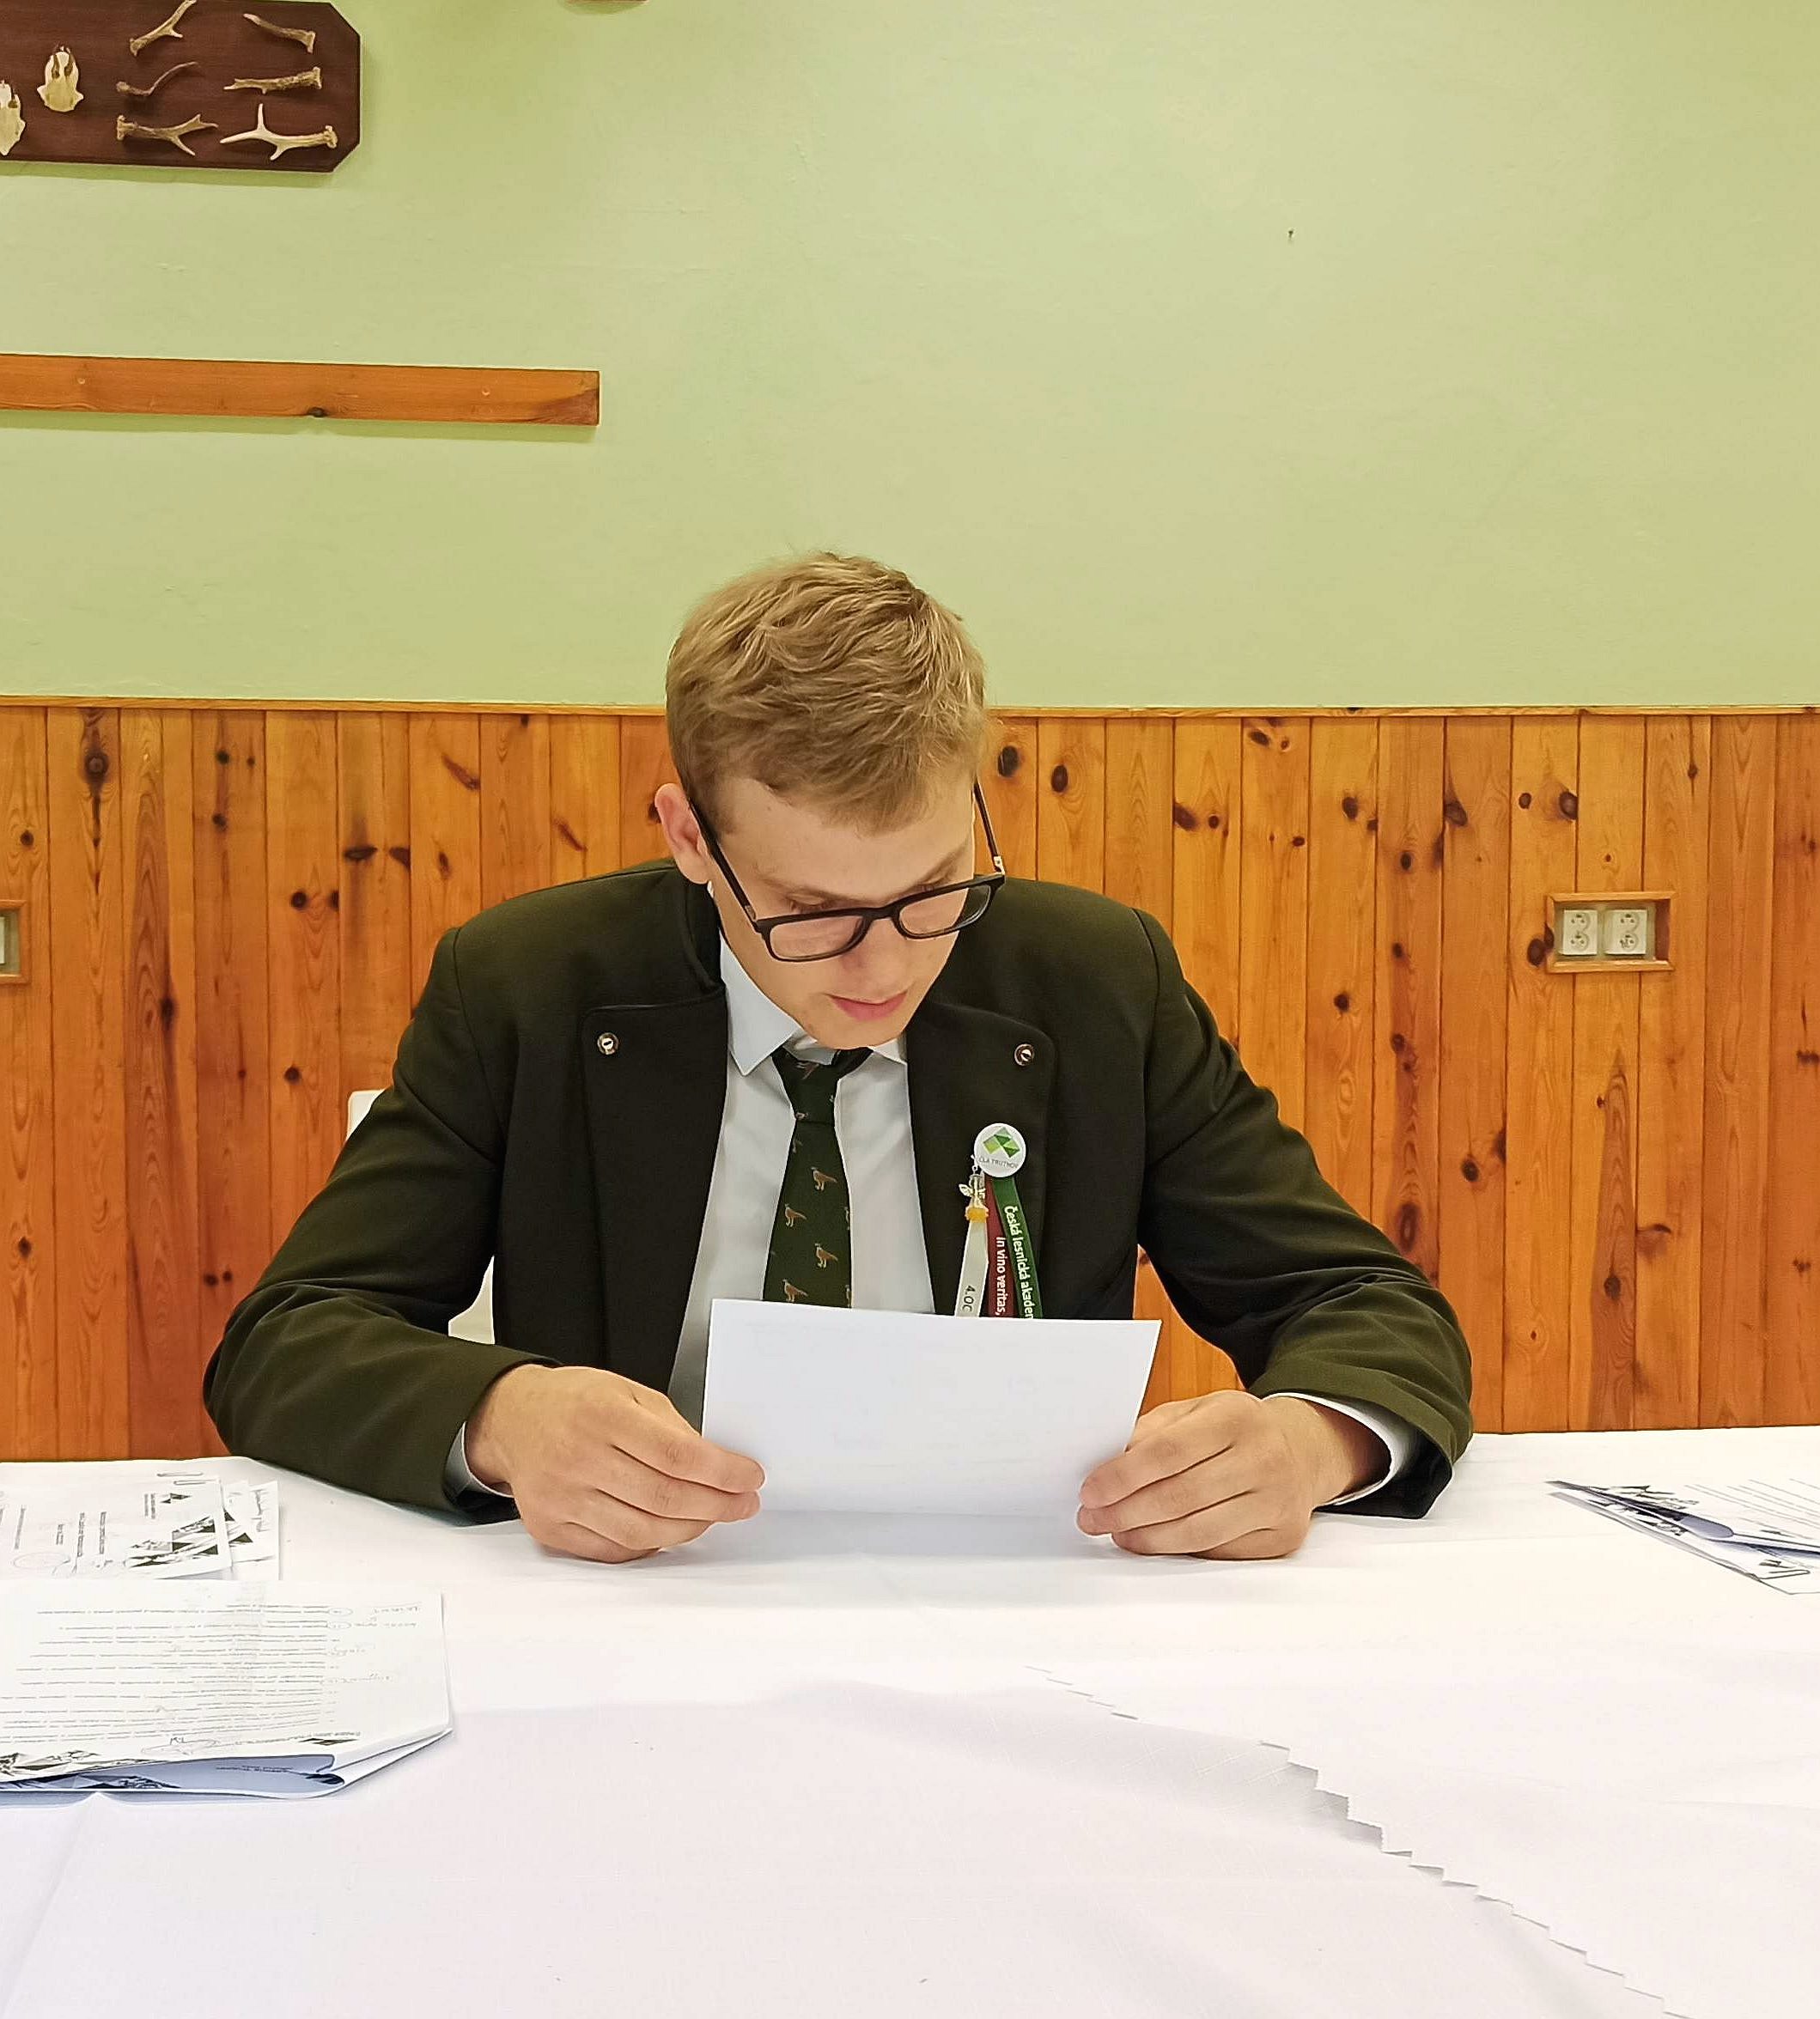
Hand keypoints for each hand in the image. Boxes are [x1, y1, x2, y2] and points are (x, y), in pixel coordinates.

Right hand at [465, 1365, 764, 1563]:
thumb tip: (717, 1466)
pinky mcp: (551, 1528)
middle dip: (716, 1505)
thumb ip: (672, 1428)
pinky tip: (669, 1531)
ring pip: (641, 1531)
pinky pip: (613, 1550)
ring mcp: (561, 1498)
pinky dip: (649, 1545)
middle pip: (663, 1498)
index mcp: (603, 1416)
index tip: (749, 1478)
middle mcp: (578, 1458)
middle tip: (742, 1503)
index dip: (722, 1472)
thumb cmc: (576, 1402)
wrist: (514, 1419)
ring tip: (711, 1517)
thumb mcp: (629, 1393)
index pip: (677, 1455)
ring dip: (689, 1529)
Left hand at [1077, 1392, 1383, 1558]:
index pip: (1169, 1451)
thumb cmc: (1236, 1430)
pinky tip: (1155, 1542)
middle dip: (1127, 1511)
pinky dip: (1179, 1551)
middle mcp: (1264, 1458)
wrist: (1301, 1451)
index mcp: (1237, 1416)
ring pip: (1199, 1532)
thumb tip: (1106, 1465)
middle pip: (1181, 1496)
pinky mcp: (1282, 1538)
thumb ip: (1153, 1433)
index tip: (1091, 1491)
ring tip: (1118, 1532)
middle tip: (1092, 1518)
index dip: (1124, 1475)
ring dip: (1148, 1538)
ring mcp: (1277, 1502)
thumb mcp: (1197, 1411)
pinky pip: (1219, 1552)